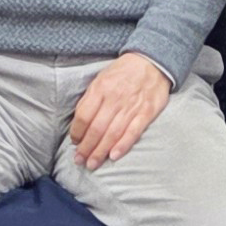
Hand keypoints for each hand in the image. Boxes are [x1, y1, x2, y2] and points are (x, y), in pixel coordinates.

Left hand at [68, 53, 173, 167]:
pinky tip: (113, 156)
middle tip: (79, 160)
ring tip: (92, 164)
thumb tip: (79, 122)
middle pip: (96, 128)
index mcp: (101, 89)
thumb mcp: (101, 78)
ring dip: (100, 151)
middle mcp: (115, 99)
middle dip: (86, 147)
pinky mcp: (147, 112)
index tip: (74, 142)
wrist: (151, 61)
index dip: (77, 132)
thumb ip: (91, 98)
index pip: (84, 115)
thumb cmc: (123, 72)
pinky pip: (133, 132)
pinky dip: (123, 145)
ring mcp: (132, 106)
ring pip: (112, 133)